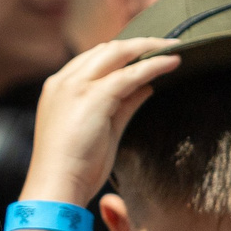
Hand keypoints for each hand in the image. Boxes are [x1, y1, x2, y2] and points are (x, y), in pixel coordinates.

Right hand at [20, 37, 182, 206]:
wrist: (56, 186)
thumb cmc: (74, 168)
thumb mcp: (101, 130)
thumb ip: (122, 106)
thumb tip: (146, 87)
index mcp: (59, 88)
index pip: (93, 58)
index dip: (121, 53)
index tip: (145, 53)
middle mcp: (64, 81)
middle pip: (106, 49)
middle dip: (138, 44)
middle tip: (166, 45)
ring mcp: (76, 87)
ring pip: (118, 53)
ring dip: (149, 48)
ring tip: (174, 48)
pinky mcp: (93, 97)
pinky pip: (130, 74)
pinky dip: (153, 65)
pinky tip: (172, 62)